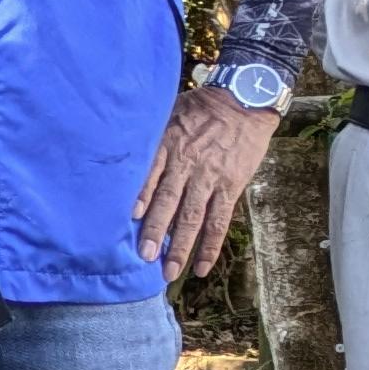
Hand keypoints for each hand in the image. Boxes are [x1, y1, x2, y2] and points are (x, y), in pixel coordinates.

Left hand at [134, 89, 280, 281]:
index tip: (128, 219)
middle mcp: (187, 164)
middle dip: (155, 231)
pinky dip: (210, 245)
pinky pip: (219, 221)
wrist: (244, 98)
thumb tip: (124, 159)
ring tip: (167, 272)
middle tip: (143, 257)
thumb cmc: (201, 106)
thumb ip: (150, 137)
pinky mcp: (230, 186)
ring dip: (180, 247)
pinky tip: (201, 266)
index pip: (149, 176)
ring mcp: (210, 177)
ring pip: (192, 217)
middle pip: (168, 202)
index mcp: (168, 144)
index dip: (139, 198)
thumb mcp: (168, 112)